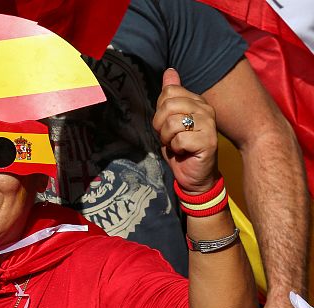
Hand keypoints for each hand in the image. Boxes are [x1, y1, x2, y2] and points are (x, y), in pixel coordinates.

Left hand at [153, 68, 218, 192]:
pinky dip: (176, 148)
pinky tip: (183, 151)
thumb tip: (169, 71)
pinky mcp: (208, 140)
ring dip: (167, 138)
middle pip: (169, 104)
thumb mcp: (170, 121)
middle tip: (168, 137)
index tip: (165, 124)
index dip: (160, 111)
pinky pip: (180, 139)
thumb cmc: (181, 149)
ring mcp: (209, 123)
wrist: (194, 175)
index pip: (169, 91)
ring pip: (173, 122)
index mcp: (196, 101)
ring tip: (176, 144)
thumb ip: (170, 97)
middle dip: (160, 125)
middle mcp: (205, 109)